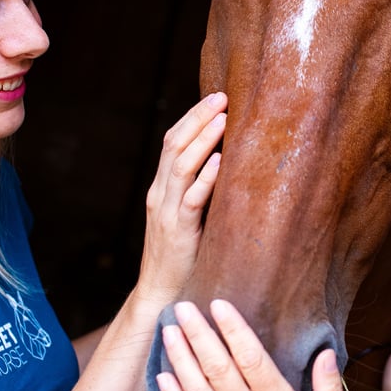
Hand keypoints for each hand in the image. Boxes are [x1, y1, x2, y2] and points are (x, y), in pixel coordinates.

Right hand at [136, 92, 225, 307]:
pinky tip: (220, 162)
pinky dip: (206, 178)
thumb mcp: (189, 216)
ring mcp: (167, 213)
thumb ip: (201, 190)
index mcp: (162, 188)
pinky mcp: (179, 233)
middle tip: (222, 96)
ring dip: (203, 140)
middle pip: (174, 145)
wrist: (161, 294)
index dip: (192, 117)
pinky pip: (191, 200)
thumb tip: (230, 161)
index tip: (216, 97)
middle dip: (198, 118)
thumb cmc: (182, 255)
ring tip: (223, 119)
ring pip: (181, 166)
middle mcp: (160, 195)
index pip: (173, 142)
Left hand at [155, 299, 346, 390]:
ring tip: (169, 330)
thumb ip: (328, 386)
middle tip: (183, 306)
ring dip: (180, 358)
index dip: (233, 329)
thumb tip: (326, 351)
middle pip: (217, 368)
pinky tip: (162, 374)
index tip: (219, 305)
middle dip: (198, 334)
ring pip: (197, 390)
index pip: (251, 359)